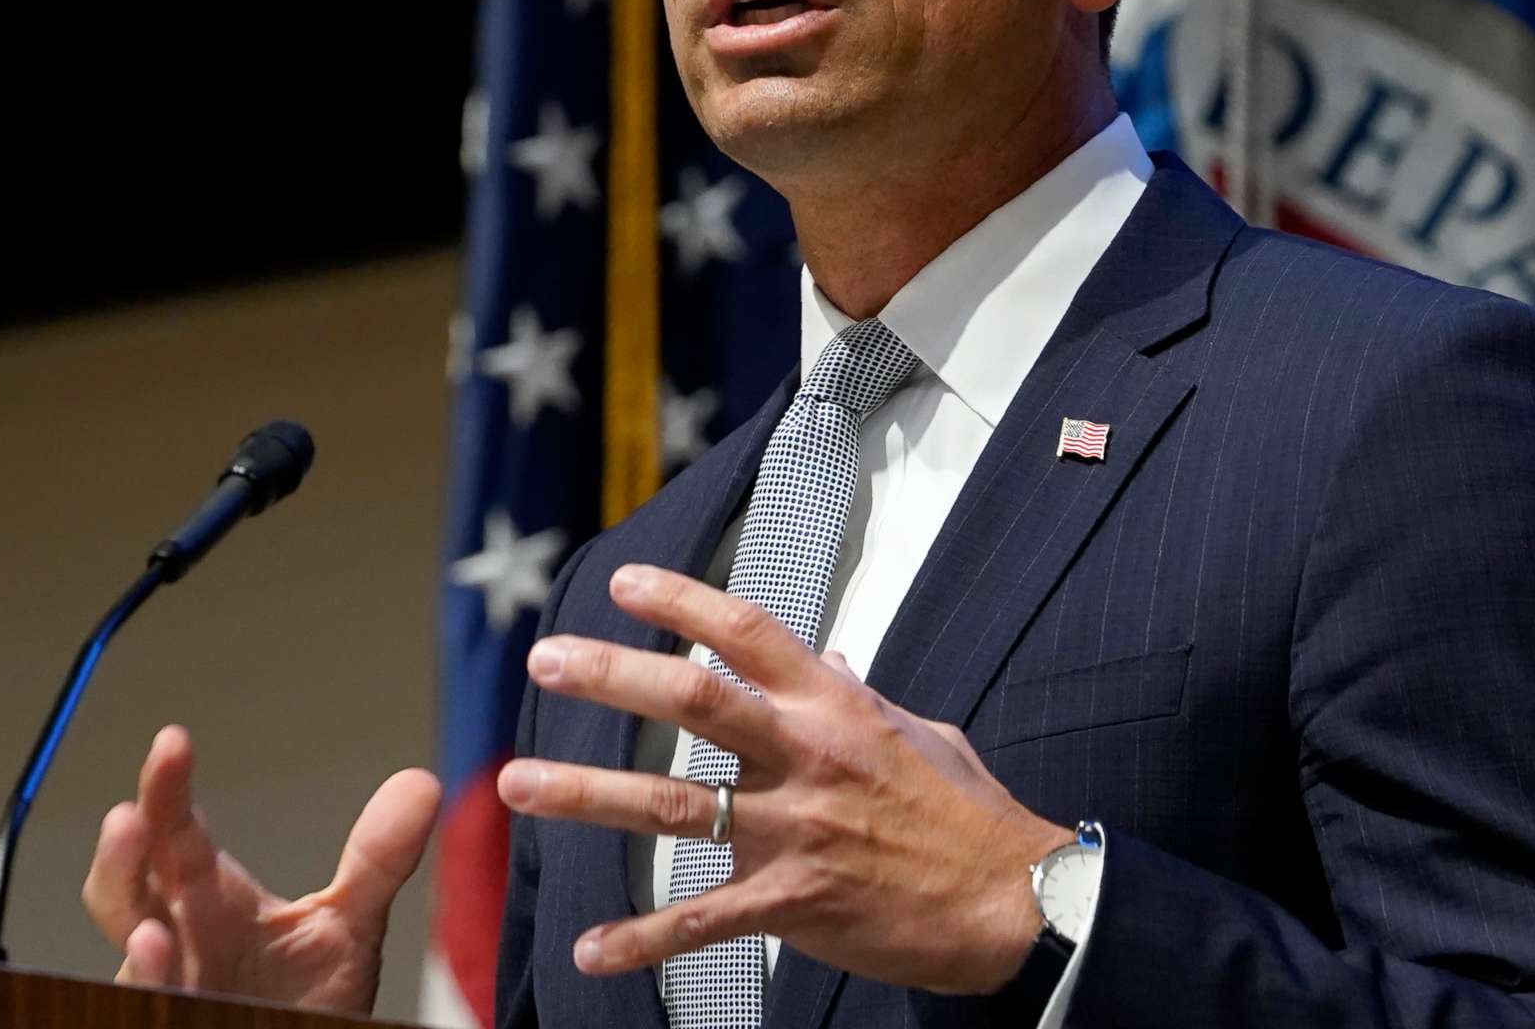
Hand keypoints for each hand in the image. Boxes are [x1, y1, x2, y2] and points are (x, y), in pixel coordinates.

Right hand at [81, 723, 441, 1012]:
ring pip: (127, 948)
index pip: (172, 826)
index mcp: (206, 892)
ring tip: (147, 920)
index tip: (173, 741)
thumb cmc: (305, 997)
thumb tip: (422, 783)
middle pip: (126, 882)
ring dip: (128, 934)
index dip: (165, 786)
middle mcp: (176, 932)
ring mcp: (171, 983)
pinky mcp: (175, 1019)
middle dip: (123, 852)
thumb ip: (376, 860)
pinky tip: (157, 957)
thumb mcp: (348, 925)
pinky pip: (149, 1002)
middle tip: (129, 816)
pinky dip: (152, 985)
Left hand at [494, 564, 1064, 994]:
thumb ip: (855, 694)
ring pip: (670, 804)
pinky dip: (641, 941)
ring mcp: (793, 831)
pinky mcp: (792, 904)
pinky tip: (592, 950)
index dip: (680, 602)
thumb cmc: (969, 816)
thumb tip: (825, 657)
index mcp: (832, 706)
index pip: (745, 632)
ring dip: (586, 794)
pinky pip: (701, 924)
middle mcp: (804, 757)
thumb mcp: (916, 730)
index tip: (622, 585)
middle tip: (546, 661)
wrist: (1015, 905)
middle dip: (610, 677)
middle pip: (692, 700)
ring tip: (519, 784)